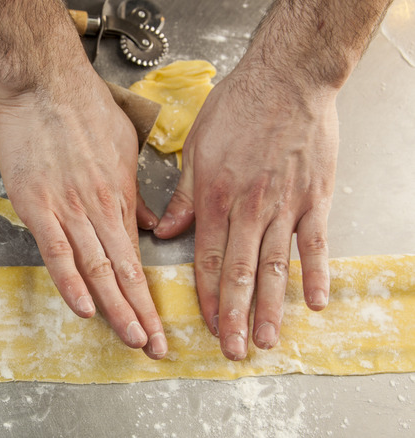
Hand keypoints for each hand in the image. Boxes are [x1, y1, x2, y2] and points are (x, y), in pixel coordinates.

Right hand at [0, 68, 167, 359]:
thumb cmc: (85, 109)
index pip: (136, 260)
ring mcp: (69, 208)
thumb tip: (146, 222)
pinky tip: (84, 309)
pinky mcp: (37, 204)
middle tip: (153, 348)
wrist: (46, 81)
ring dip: (115, 307)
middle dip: (139, 314)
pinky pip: (56, 250)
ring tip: (131, 339)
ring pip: (96, 267)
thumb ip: (133, 190)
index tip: (158, 327)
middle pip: (123, 271)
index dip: (147, 298)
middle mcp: (99, 208)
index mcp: (120, 197)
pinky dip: (70, 282)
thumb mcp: (122, 147)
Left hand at [154, 65, 338, 359]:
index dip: (204, 297)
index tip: (205, 326)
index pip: (206, 260)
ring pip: (275, 266)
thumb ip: (183, 196)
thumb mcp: (196, 148)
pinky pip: (316, 242)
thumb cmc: (237, 108)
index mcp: (215, 199)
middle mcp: (249, 209)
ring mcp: (285, 206)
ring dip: (271, 306)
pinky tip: (315, 302)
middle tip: (234, 351)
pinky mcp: (315, 197)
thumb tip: (165, 232)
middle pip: (239, 272)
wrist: (287, 78)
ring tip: (268, 340)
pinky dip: (317, 273)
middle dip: (234, 316)